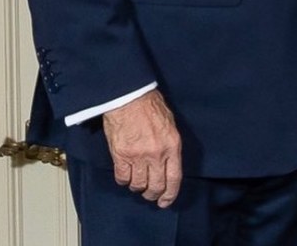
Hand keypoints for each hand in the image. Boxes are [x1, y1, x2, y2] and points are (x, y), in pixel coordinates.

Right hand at [102, 90, 181, 206]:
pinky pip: (123, 178)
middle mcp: (157, 154)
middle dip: (153, 194)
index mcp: (172, 145)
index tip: (165, 201)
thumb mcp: (169, 123)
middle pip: (156, 186)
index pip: (174, 179)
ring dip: (137, 187)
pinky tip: (125, 174)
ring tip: (136, 181)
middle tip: (150, 194)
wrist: (128, 96)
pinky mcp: (121, 155)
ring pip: (138, 185)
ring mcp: (138, 156)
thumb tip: (168, 161)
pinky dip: (124, 180)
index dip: (170, 195)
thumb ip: (170, 144)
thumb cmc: (149, 104)